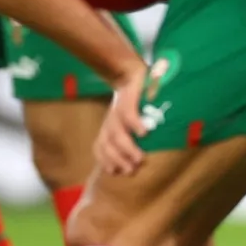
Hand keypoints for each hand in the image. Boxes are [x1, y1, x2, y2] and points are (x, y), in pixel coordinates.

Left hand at [94, 58, 149, 175]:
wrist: (128, 72)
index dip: (105, 161)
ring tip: (140, 158)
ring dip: (127, 148)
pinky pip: (128, 115)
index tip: (116, 172)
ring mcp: (117, 113)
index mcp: (108, 128)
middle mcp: (110, 122)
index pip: (100, 148)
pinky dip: (135, 124)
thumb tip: (138, 156)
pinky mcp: (127, 101)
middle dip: (117, 160)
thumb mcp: (126, 120)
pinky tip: (144, 133)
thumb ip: (129, 136)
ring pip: (117, 134)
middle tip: (131, 170)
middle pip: (107, 145)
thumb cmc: (132, 101)